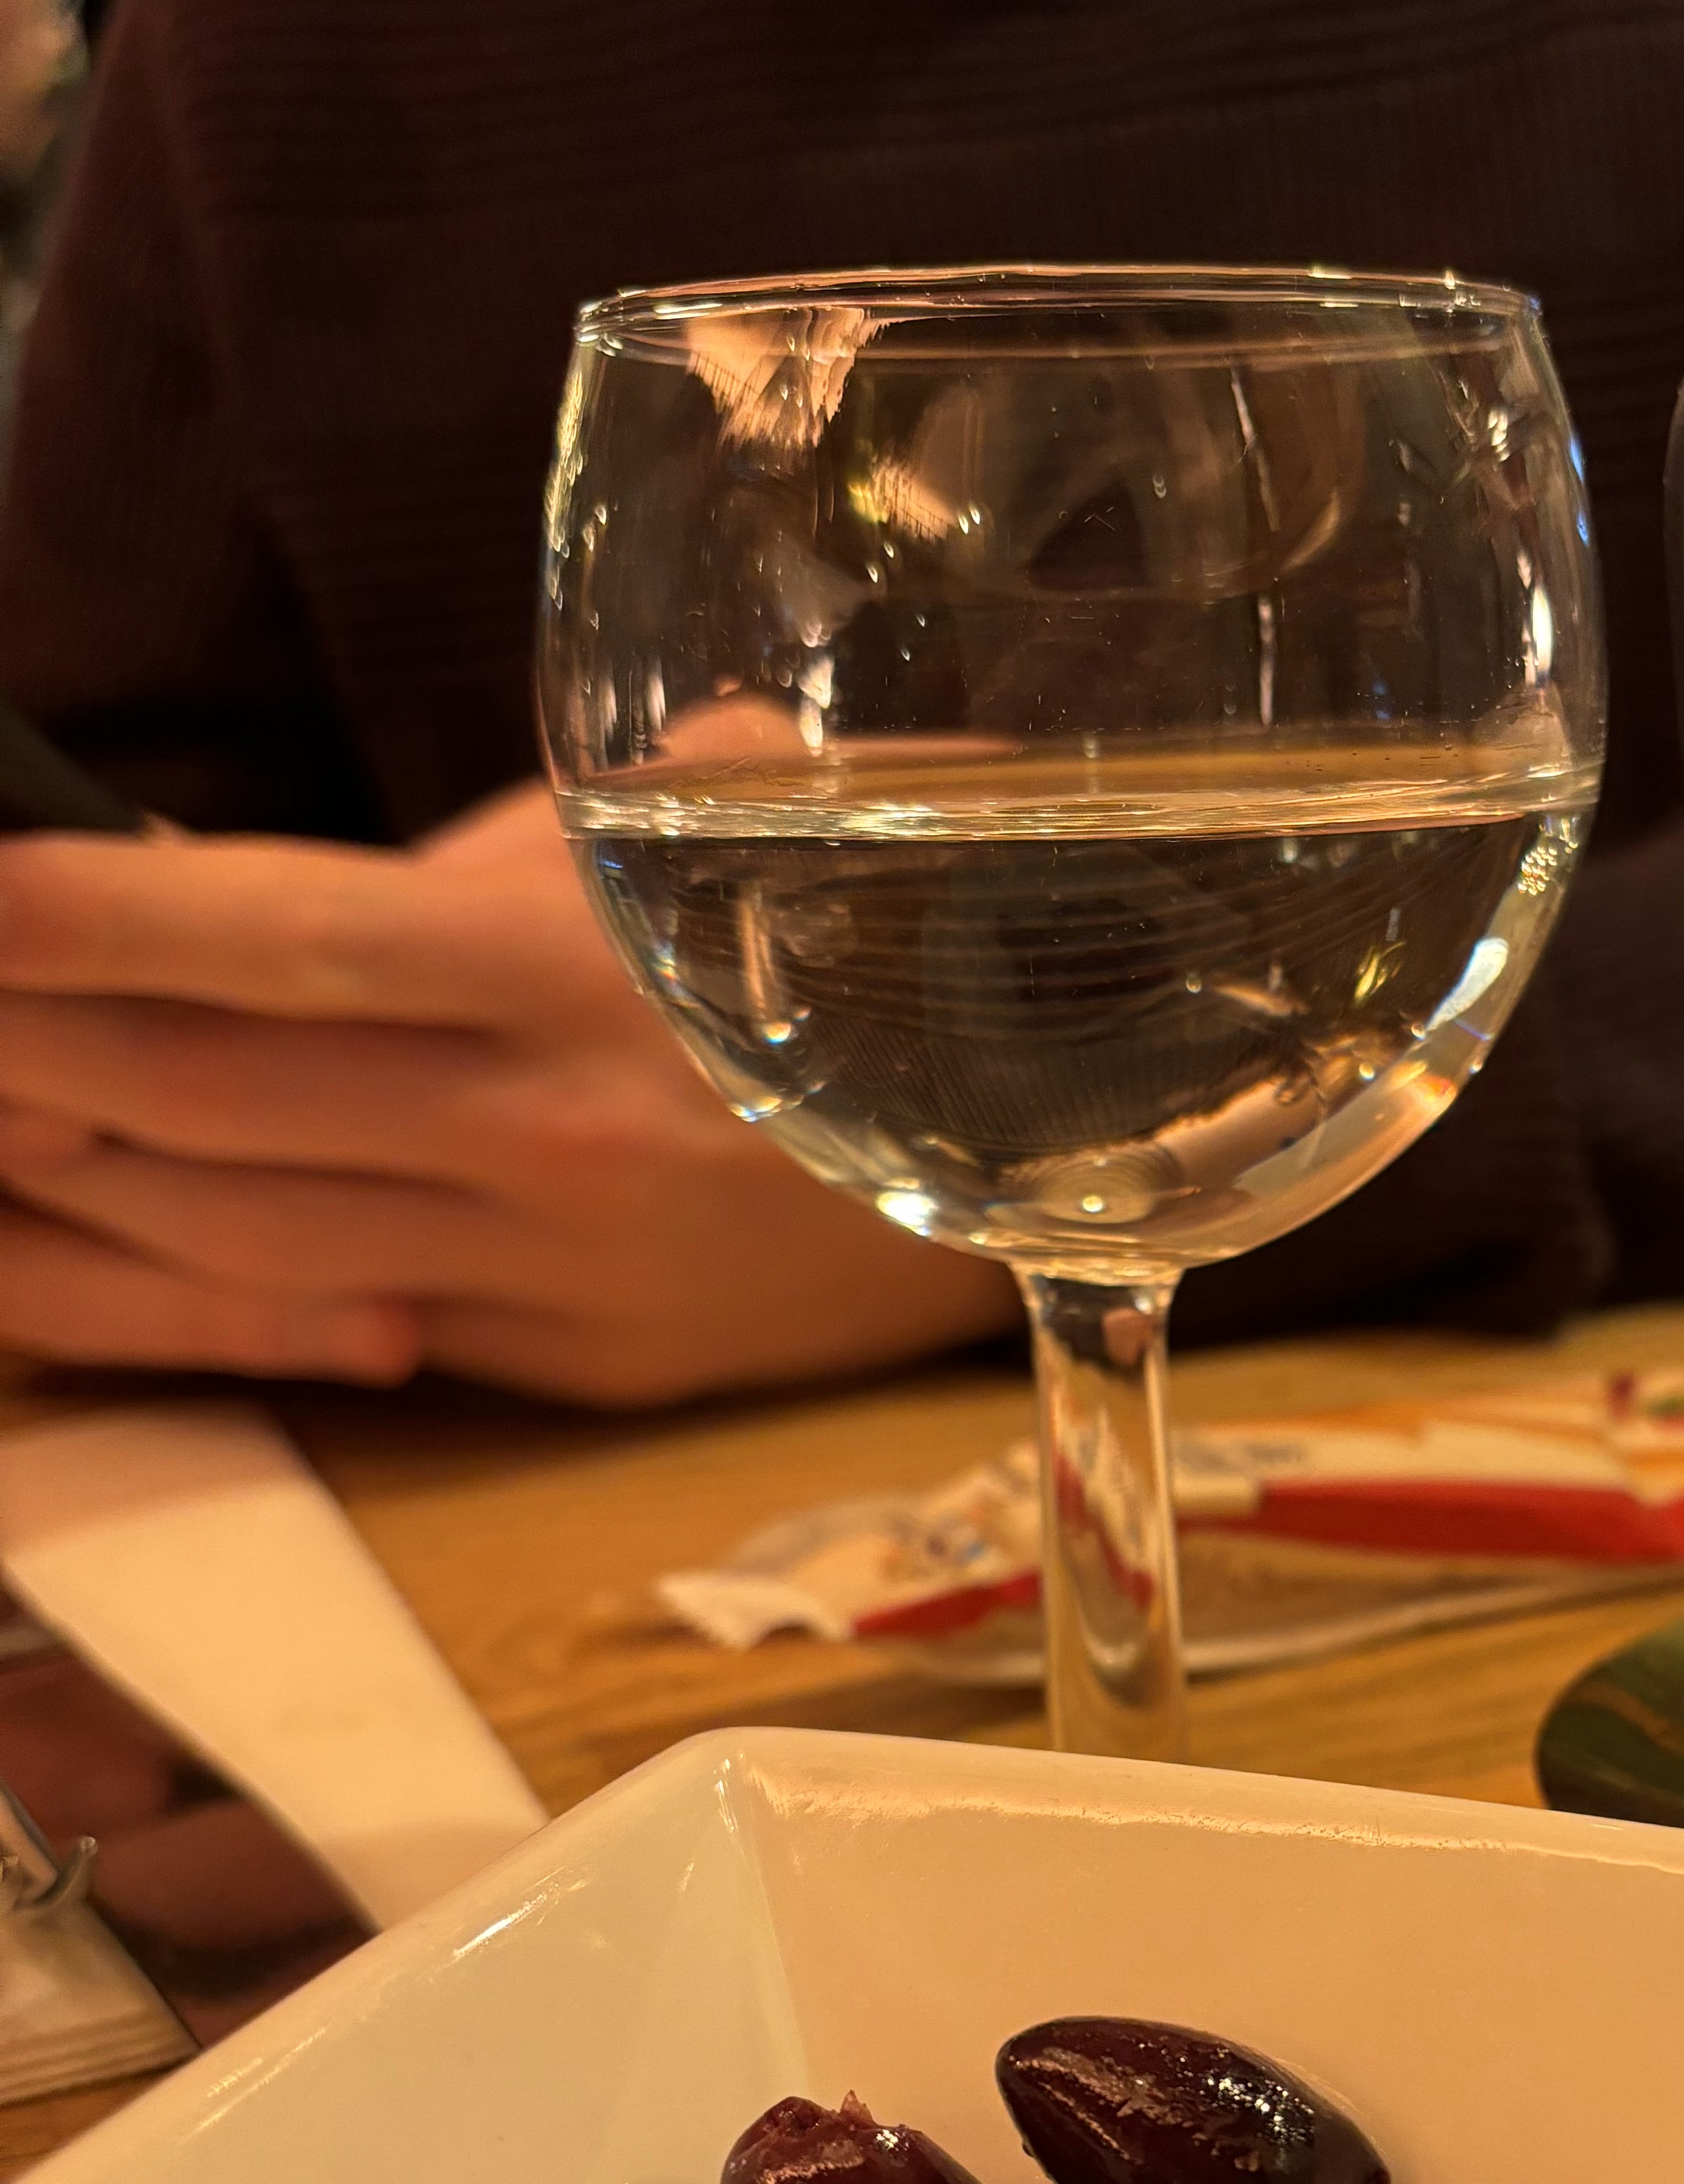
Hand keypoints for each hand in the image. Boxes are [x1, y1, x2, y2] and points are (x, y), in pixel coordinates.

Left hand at [0, 782, 1016, 1402]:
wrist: (1078, 1131)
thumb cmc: (882, 925)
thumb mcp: (705, 820)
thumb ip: (489, 855)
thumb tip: (264, 879)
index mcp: (570, 971)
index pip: (264, 935)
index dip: (81, 914)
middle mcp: (542, 1136)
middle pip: (206, 1097)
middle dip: (26, 1043)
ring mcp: (556, 1271)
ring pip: (238, 1238)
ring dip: (76, 1176)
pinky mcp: (578, 1362)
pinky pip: (344, 1326)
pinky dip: (202, 1283)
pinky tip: (108, 1231)